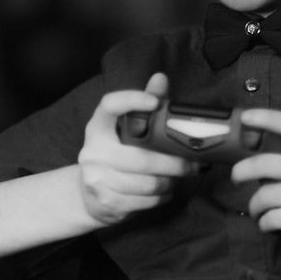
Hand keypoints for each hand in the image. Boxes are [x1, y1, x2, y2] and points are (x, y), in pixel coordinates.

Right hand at [76, 72, 194, 225]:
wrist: (89, 196)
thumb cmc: (116, 157)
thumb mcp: (125, 131)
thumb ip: (144, 105)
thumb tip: (160, 78)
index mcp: (98, 127)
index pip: (110, 106)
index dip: (131, 100)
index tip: (155, 102)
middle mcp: (93, 151)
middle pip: (141, 158)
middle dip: (173, 164)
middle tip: (192, 164)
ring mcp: (96, 178)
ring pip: (147, 183)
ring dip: (169, 182)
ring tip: (177, 178)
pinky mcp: (105, 201)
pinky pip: (145, 201)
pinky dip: (161, 197)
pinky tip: (164, 191)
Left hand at [230, 108, 280, 271]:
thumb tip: (252, 154)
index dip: (267, 117)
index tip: (245, 117)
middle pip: (265, 163)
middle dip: (241, 171)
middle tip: (235, 178)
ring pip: (264, 195)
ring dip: (255, 206)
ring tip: (258, 211)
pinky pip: (270, 217)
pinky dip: (264, 223)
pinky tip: (269, 224)